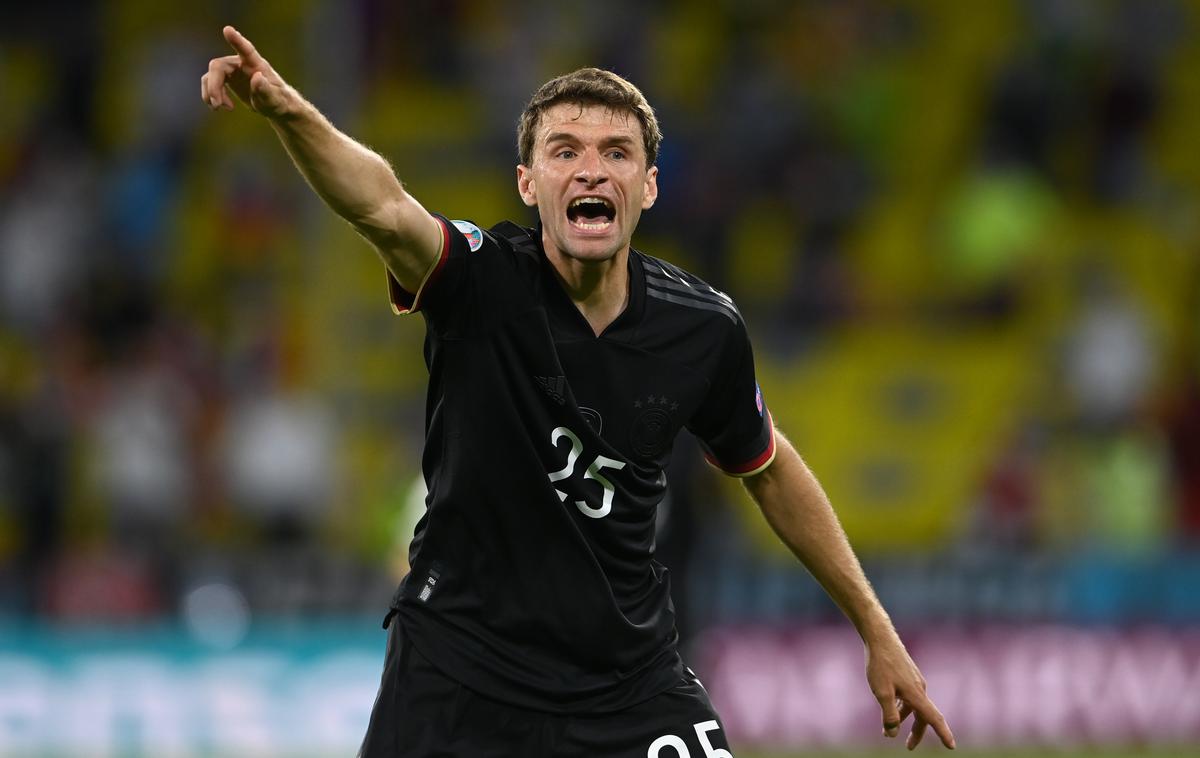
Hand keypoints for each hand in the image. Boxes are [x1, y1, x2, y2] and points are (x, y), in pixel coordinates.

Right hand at [201, 26, 294, 118]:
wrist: (276, 106)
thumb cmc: (280, 102)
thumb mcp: (275, 101)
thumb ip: (266, 90)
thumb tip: (257, 77)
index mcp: (257, 65)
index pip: (246, 50)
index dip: (237, 40)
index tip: (228, 29)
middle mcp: (242, 63)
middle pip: (218, 66)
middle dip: (214, 85)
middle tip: (217, 105)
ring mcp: (233, 70)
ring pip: (211, 75)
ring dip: (210, 92)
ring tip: (218, 108)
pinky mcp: (227, 79)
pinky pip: (210, 82)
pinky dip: (210, 95)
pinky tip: (219, 107)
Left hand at [866, 634, 955, 749]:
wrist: (880, 638)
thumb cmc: (880, 664)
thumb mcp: (881, 693)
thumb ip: (889, 715)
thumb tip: (893, 733)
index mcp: (916, 694)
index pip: (934, 719)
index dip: (943, 734)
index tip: (952, 747)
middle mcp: (920, 688)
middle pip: (923, 716)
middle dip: (917, 733)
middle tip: (909, 747)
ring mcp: (914, 681)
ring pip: (913, 706)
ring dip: (903, 719)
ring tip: (887, 731)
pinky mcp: (907, 675)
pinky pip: (908, 696)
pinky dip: (901, 706)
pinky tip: (889, 707)